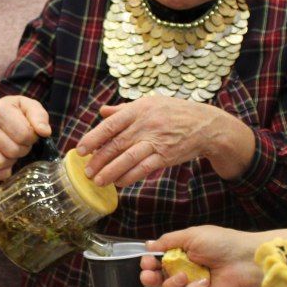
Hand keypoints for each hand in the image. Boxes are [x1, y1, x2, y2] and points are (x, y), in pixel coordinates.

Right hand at [0, 95, 50, 180]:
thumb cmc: (17, 113)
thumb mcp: (30, 107)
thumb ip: (39, 116)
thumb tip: (44, 132)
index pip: (25, 134)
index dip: (33, 136)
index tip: (29, 131)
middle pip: (15, 150)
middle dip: (24, 148)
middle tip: (22, 141)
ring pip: (2, 162)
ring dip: (13, 159)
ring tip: (13, 147)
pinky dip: (2, 172)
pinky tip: (7, 161)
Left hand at [74, 97, 255, 186]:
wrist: (206, 125)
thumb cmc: (174, 113)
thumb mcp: (150, 104)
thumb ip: (124, 110)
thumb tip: (102, 112)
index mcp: (139, 109)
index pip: (110, 125)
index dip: (93, 138)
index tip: (80, 150)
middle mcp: (146, 124)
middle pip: (116, 144)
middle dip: (98, 159)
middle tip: (86, 171)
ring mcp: (156, 140)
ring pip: (127, 158)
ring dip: (110, 171)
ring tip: (97, 181)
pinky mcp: (166, 155)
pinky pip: (144, 168)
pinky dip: (130, 176)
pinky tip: (119, 182)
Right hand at [141, 226, 269, 286]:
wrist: (245, 260)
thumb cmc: (222, 243)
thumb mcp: (190, 236)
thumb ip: (167, 241)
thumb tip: (147, 245)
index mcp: (181, 256)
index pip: (157, 263)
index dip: (148, 264)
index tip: (146, 261)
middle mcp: (184, 273)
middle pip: (158, 282)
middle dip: (149, 279)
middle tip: (148, 275)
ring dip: (171, 285)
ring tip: (184, 276)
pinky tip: (204, 283)